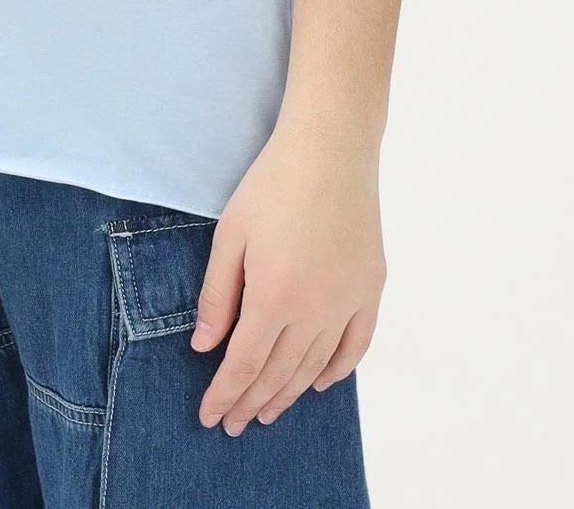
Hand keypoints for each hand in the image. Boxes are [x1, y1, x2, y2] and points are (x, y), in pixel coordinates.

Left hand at [190, 118, 384, 433]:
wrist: (330, 149)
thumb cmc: (272, 184)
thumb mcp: (230, 235)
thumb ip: (217, 295)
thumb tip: (203, 345)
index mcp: (274, 297)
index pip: (244, 366)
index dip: (224, 395)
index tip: (210, 416)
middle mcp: (314, 310)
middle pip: (278, 373)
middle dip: (251, 402)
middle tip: (234, 424)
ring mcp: (347, 302)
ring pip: (315, 367)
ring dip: (289, 394)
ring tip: (268, 412)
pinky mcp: (370, 288)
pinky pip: (355, 345)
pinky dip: (336, 370)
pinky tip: (320, 383)